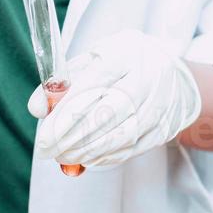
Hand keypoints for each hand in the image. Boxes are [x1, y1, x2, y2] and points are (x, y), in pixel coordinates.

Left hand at [30, 29, 202, 168]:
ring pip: (120, 136)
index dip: (64, 117)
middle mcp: (147, 77)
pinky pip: (133, 147)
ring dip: (88, 152)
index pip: (90, 88)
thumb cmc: (125, 64)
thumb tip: (37, 109)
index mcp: (125, 54)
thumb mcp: (93, 60)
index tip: (44, 138)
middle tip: (50, 151)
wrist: (175, 73)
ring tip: (65, 156)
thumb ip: (62, 82)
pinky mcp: (166, 126)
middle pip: (105, 115)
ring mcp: (160, 104)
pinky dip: (107, 157)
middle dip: (72, 139)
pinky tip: (89, 158)